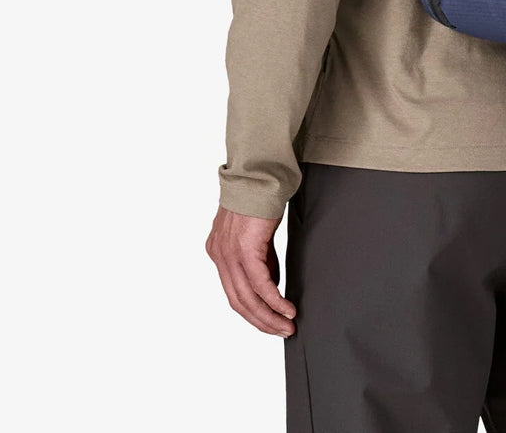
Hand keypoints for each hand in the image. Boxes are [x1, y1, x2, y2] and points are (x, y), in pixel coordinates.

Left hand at [206, 205, 295, 336]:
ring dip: (269, 317)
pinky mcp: (244, 250)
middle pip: (238, 301)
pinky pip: (260, 285)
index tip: (271, 322)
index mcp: (218, 251)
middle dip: (262, 321)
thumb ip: (260, 259)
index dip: (253, 312)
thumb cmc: (261, 196)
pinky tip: (288, 310)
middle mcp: (218, 255)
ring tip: (287, 326)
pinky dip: (275, 301)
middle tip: (282, 331)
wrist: (259, 173)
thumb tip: (271, 285)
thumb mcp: (256, 234)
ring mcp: (229, 254)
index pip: (233, 292)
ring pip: (247, 299)